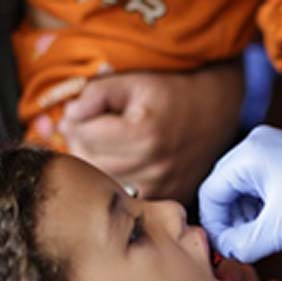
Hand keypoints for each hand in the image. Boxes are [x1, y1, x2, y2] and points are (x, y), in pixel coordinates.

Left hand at [58, 61, 243, 203]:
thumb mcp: (131, 82)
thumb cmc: (170, 94)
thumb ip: (94, 95)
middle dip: (81, 144)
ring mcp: (162, 186)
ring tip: (105, 146)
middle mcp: (153, 166)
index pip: (83, 136)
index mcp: (143, 134)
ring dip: (97, 164)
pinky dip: (120, 181)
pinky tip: (124, 164)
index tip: (79, 115)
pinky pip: (128, 196)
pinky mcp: (168, 197)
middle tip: (87, 130)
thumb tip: (67, 118)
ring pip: (106, 182)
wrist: (214, 111)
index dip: (75, 122)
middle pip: (91, 163)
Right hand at [199, 125, 281, 262]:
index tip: (223, 250)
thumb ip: (243, 245)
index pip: (211, 192)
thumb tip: (224, 252)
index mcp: (249, 154)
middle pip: (223, 188)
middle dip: (229, 221)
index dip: (214, 225)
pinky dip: (259, 207)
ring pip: (241, 188)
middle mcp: (256, 143)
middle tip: (240, 247)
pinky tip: (271, 225)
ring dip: (244, 216)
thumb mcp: (281, 230)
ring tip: (259, 238)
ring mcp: (271, 148)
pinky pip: (258, 184)